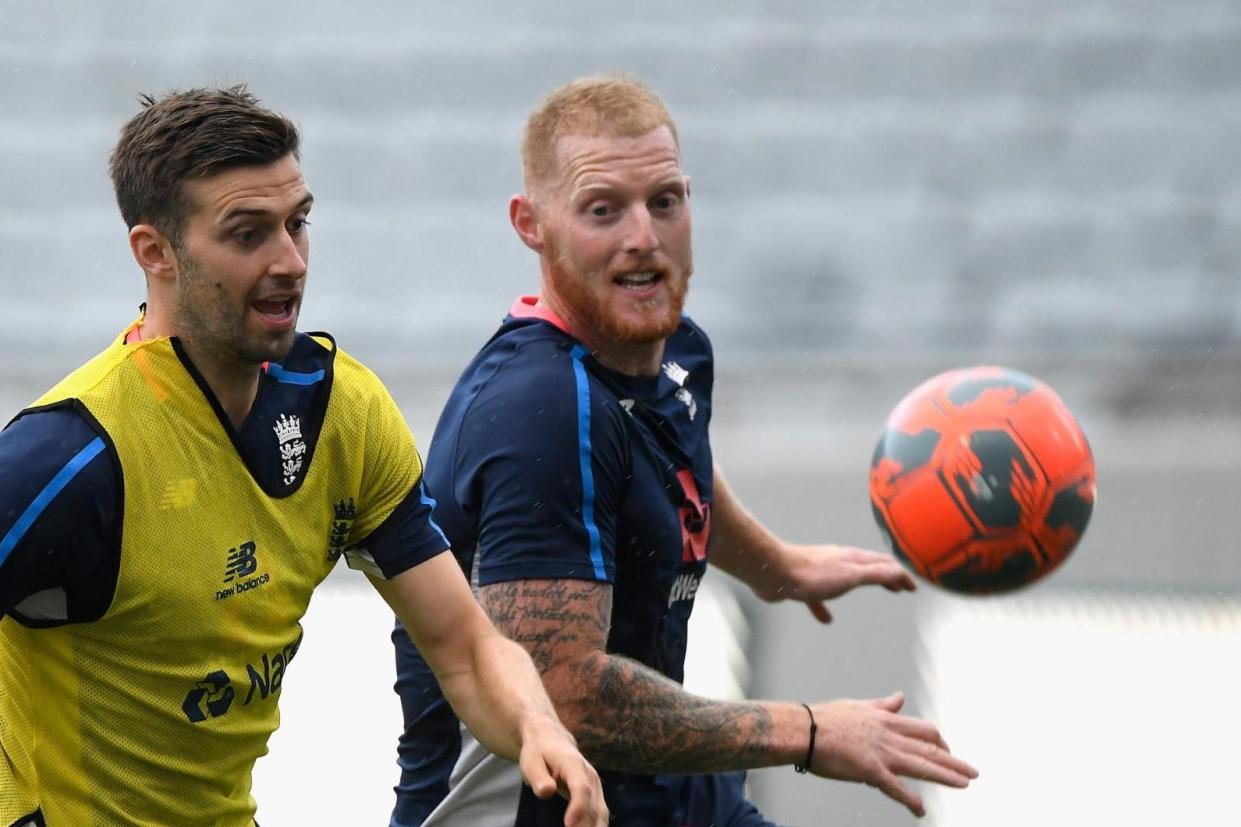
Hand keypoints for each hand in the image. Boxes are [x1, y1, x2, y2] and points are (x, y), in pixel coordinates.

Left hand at [518, 715, 608, 826]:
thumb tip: (546, 791)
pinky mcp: (595, 795)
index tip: (569, 825)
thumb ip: (539, 777)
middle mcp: (590, 775)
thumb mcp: (531, 762)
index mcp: (573, 764)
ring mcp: (595, 785)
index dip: (578, 807)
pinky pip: (599, 815)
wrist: (551, 740)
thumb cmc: (538, 753)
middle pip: (594, 806)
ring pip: (600, 813)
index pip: (581, 788)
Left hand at [779, 544, 916, 622]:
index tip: (912, 587)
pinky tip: (826, 620)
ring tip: (869, 593)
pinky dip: (826, 606)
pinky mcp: (803, 584)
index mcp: (852, 558)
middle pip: (867, 567)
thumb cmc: (812, 575)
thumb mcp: (851, 575)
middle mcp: (838, 561)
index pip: (883, 563)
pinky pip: (819, 597)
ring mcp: (820, 571)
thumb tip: (901, 572)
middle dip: (885, 576)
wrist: (773, 573)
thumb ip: (876, 573)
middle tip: (898, 587)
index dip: (900, 575)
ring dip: (860, 585)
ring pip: (845, 579)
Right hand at [811, 691, 977, 817]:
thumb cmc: (825, 718)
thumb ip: (883, 705)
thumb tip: (899, 697)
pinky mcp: (870, 770)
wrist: (805, 730)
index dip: (939, 741)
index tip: (948, 750)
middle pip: (929, 747)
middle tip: (973, 772)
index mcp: (886, 719)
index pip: (922, 729)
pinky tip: (921, 810)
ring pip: (921, 765)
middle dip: (953, 761)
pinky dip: (910, 800)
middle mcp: (889, 735)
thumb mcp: (859, 706)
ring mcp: (881, 753)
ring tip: (964, 784)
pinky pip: (896, 787)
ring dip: (946, 776)